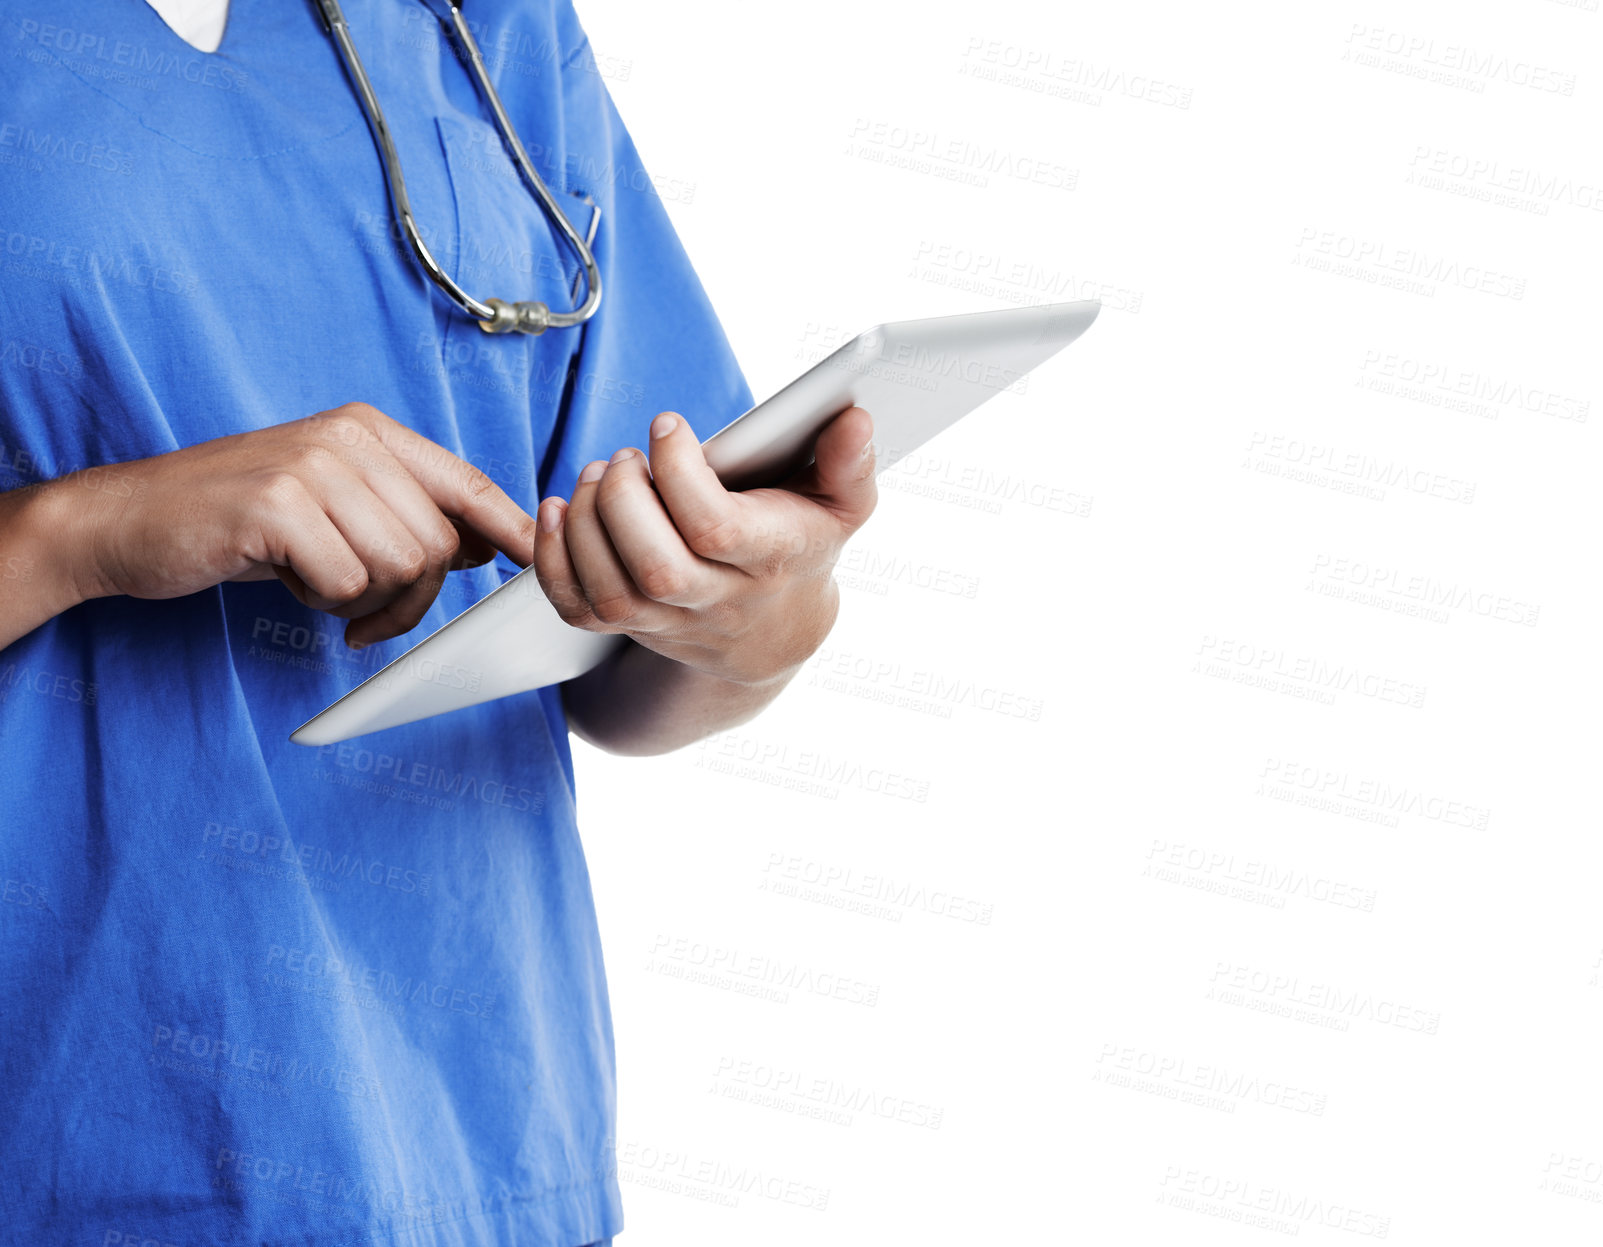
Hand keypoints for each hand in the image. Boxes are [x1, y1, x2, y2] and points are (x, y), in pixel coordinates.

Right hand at [61, 403, 538, 647]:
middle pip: (437, 543)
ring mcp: (313, 467)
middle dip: (411, 595)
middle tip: (362, 610)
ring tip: (313, 583)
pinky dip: (322, 603)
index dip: (507, 527)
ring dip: (363, 600)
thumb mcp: (330, 503)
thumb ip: (404, 512)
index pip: (465, 481)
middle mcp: (347, 438)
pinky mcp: (279, 506)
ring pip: (400, 566)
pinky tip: (285, 581)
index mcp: (367, 430)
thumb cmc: (236, 521)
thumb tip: (486, 544)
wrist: (126, 521)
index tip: (532, 563)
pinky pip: (347, 583)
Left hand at [531, 406, 877, 685]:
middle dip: (624, 500)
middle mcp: (719, 600)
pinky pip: (578, 609)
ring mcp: (671, 621)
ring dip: (585, 524)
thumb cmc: (800, 544)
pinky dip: (554, 561)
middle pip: (657, 567)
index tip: (668, 425)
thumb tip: (855, 418)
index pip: (715, 528)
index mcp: (770, 559)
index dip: (679, 473)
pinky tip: (557, 511)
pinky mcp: (632, 628)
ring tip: (597, 476)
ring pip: (612, 590)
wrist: (774, 631)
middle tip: (625, 458)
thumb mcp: (842, 505)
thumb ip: (851, 462)